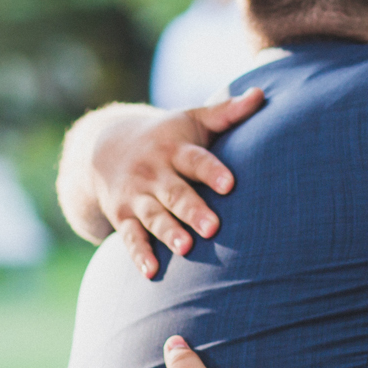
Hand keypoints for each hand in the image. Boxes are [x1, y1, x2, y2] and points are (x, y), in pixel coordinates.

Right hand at [94, 89, 263, 277]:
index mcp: (174, 149)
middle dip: (193, 210)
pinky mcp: (123, 216)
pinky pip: (130, 237)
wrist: (106, 147)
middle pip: (175, 193)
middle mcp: (154, 172)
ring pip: (154, 216)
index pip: (195, 160)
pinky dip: (139, 254)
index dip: (212, 171)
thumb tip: (261, 94)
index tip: (230, 184)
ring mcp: (137, 196)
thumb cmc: (166, 136)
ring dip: (168, 232)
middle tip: (213, 227)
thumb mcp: (192, 120)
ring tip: (186, 248)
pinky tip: (151, 272)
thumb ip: (226, 112)